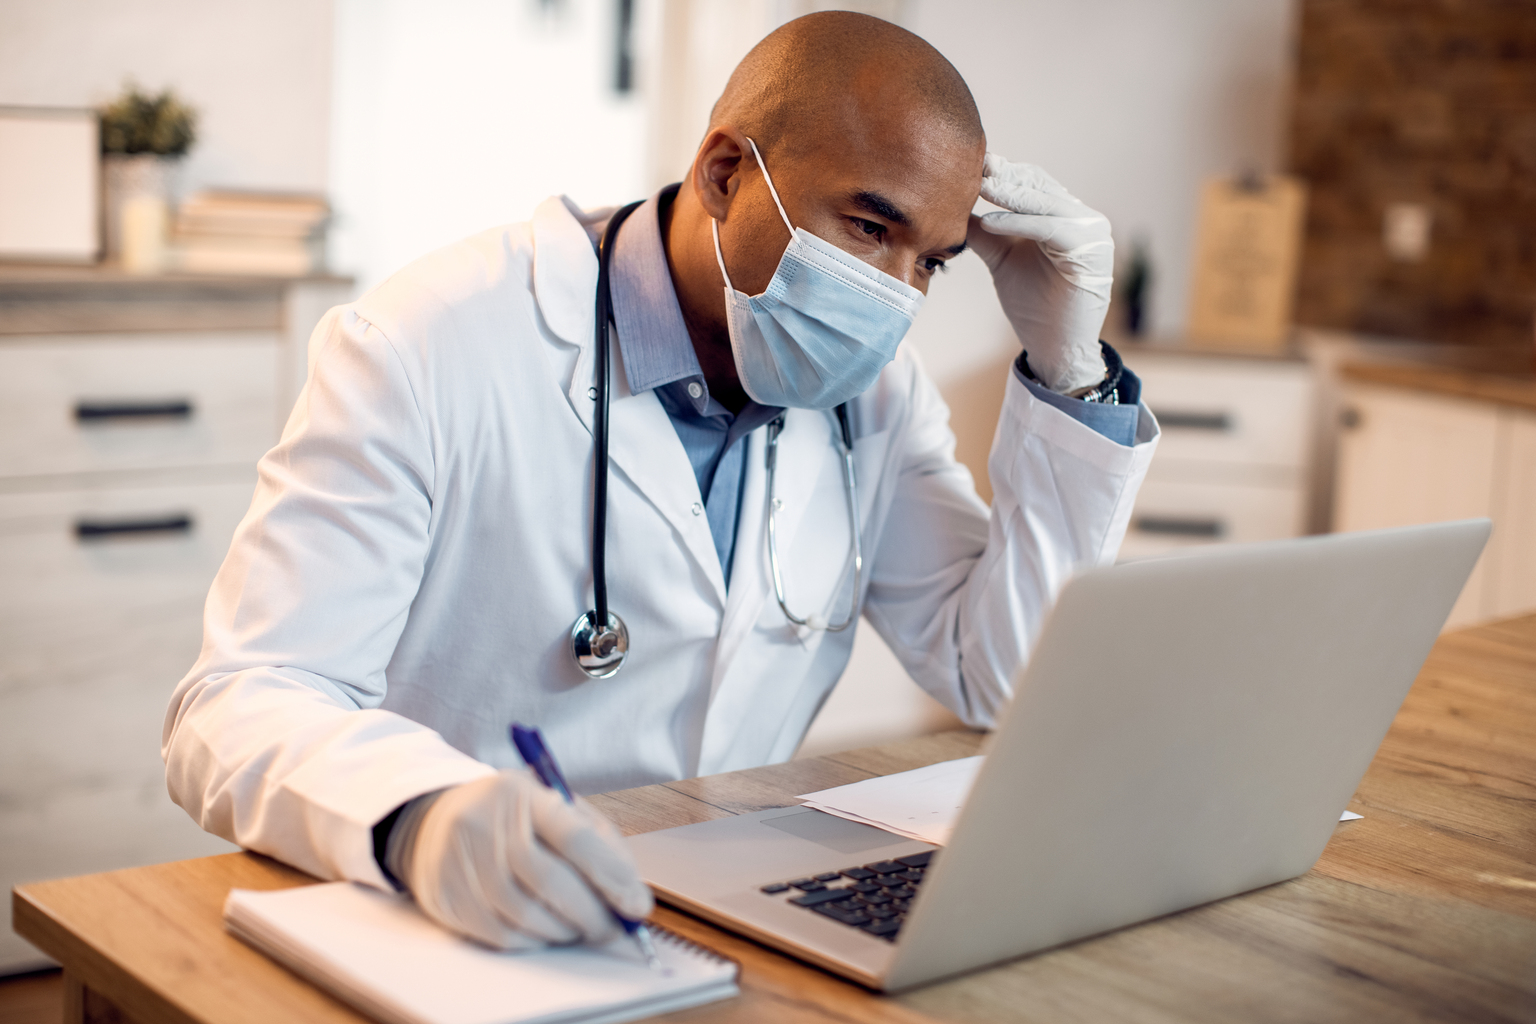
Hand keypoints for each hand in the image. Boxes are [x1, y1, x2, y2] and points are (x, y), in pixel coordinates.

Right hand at [396, 769, 652, 949]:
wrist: (433, 822)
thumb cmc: (511, 817)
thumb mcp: (555, 806)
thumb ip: (598, 841)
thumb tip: (631, 895)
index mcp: (521, 794)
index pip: (575, 838)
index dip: (612, 877)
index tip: (637, 905)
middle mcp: (486, 825)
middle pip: (551, 882)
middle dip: (593, 914)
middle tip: (614, 928)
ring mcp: (462, 864)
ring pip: (527, 916)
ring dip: (566, 931)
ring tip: (581, 927)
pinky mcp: (448, 899)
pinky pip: (503, 936)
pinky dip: (535, 941)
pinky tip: (547, 930)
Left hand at [966, 154, 1113, 393]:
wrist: (1054, 347)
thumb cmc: (1032, 304)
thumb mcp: (1002, 257)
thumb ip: (984, 231)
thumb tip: (952, 206)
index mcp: (1065, 216)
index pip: (1032, 182)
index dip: (1003, 172)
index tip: (970, 164)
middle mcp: (1083, 218)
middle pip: (1040, 185)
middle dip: (1005, 176)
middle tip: (972, 167)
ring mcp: (1092, 233)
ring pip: (1047, 202)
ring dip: (1011, 194)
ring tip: (980, 187)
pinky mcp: (1091, 252)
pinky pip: (1052, 228)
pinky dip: (1021, 223)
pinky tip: (991, 222)